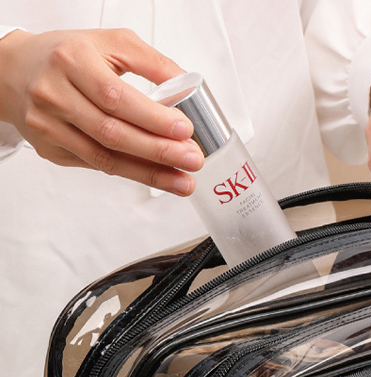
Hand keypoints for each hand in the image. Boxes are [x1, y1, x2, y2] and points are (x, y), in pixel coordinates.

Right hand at [0, 28, 202, 193]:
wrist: (14, 70)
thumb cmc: (66, 56)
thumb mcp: (108, 43)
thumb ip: (151, 61)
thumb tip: (188, 86)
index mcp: (71, 61)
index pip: (116, 97)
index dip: (153, 118)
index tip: (185, 130)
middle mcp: (54, 94)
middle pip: (112, 133)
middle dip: (159, 151)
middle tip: (193, 160)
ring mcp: (49, 126)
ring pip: (105, 158)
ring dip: (150, 173)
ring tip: (183, 181)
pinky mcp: (51, 149)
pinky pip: (97, 166)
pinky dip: (131, 173)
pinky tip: (157, 176)